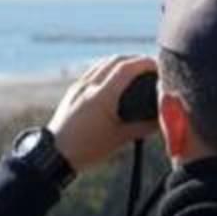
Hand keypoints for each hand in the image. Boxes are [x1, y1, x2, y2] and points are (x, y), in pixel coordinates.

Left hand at [47, 55, 158, 172]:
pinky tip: (116, 79)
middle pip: (115, 60)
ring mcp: (78, 87)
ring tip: (136, 70)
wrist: (53, 156)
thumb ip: (144, 127)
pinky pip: (94, 71)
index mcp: (101, 96)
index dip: (145, 63)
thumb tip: (163, 119)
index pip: (126, 68)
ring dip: (122, 62)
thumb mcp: (120, 139)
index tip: (159, 66)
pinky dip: (109, 69)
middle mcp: (88, 86)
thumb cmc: (87, 150)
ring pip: (103, 63)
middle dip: (136, 59)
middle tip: (151, 66)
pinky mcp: (73, 91)